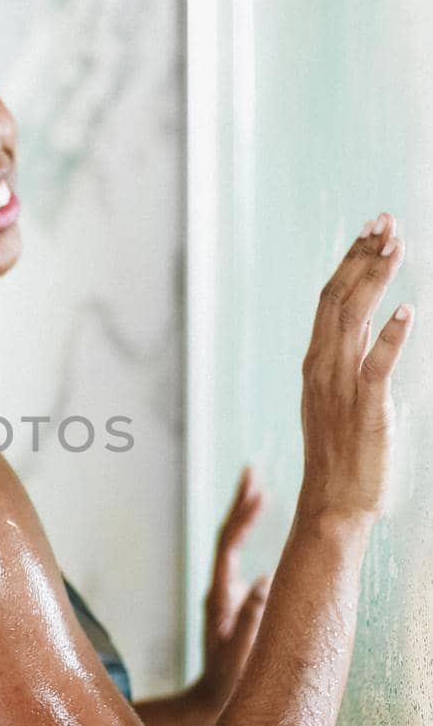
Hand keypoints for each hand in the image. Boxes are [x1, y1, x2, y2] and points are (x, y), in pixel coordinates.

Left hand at [196, 466, 272, 718]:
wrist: (209, 703)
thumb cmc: (228, 682)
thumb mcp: (242, 651)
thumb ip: (252, 617)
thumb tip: (266, 580)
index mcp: (220, 595)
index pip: (229, 545)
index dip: (243, 516)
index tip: (257, 489)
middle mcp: (218, 589)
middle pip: (227, 538)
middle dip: (240, 505)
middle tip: (251, 472)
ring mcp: (223, 594)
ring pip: (230, 547)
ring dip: (242, 517)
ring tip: (255, 489)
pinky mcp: (230, 602)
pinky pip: (236, 560)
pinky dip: (245, 538)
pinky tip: (253, 526)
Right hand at [298, 211, 413, 525]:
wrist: (333, 503)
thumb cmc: (340, 454)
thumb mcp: (337, 397)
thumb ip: (349, 358)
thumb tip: (371, 322)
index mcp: (316, 361)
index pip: (330, 297)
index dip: (351, 259)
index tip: (372, 228)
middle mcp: (323, 367)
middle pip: (339, 299)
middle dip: (363, 257)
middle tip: (386, 222)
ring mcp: (340, 388)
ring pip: (355, 321)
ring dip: (376, 281)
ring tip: (396, 247)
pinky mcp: (365, 410)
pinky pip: (376, 367)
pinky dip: (392, 337)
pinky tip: (408, 311)